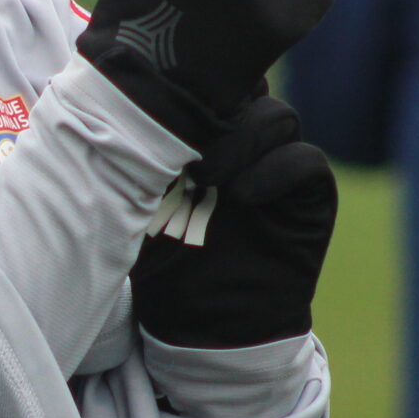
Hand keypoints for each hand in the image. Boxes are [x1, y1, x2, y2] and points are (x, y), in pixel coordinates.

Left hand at [133, 94, 337, 349]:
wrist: (207, 335)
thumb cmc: (165, 271)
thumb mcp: (137, 209)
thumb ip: (138, 160)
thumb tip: (110, 102)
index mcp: (204, 140)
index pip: (210, 87)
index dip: (191, 82)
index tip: (160, 95)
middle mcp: (245, 148)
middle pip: (249, 91)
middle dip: (220, 104)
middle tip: (186, 138)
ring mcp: (278, 172)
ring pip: (278, 119)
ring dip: (245, 137)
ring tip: (208, 176)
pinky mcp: (308, 202)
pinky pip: (307, 162)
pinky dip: (279, 169)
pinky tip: (245, 195)